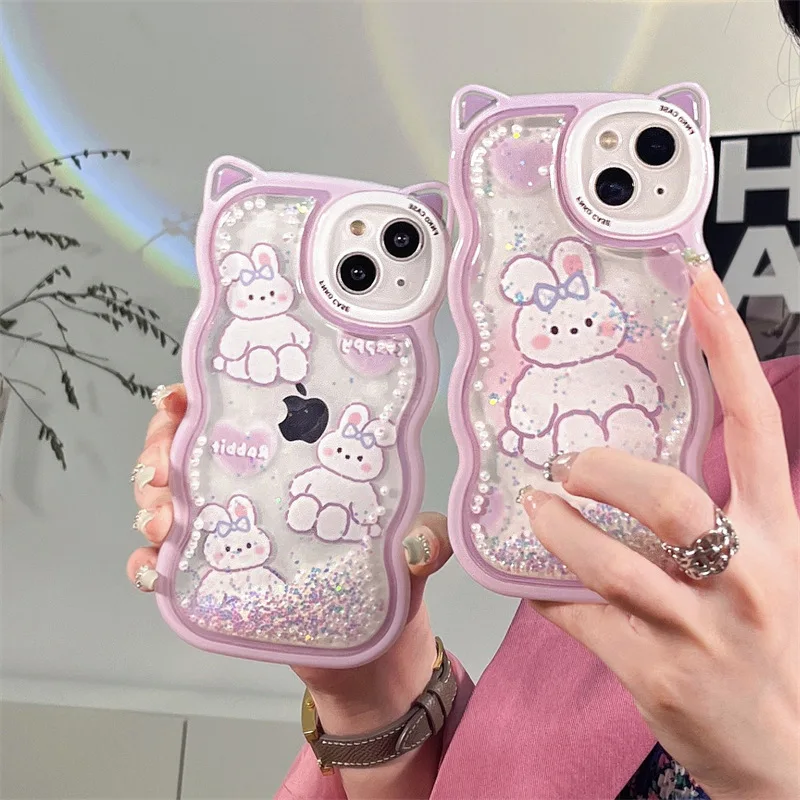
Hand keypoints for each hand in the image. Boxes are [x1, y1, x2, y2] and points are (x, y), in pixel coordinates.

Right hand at [128, 387, 451, 796]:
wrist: (370, 662)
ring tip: (164, 522)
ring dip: (150, 505)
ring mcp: (229, 540)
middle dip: (160, 454)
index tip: (179, 403)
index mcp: (292, 469)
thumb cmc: (389, 589)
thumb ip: (425, 542)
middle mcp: (252, 496)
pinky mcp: (215, 585)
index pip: (235, 421)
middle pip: (184, 456)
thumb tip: (419, 544)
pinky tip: (153, 570)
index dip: (196, 405)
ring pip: (165, 504)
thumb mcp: (412, 552)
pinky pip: (165, 568)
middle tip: (166, 474)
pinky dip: (145, 565)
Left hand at [521, 267, 799, 799]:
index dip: (728, 348)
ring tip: (536, 509)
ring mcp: (702, 628)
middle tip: (569, 465)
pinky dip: (543, 591)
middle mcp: (747, 572)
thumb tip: (626, 466)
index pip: (755, 424)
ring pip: (606, 558)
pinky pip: (577, 614)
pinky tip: (532, 580)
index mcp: (777, 533)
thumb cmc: (766, 644)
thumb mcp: (762, 570)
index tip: (698, 286)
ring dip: (555, 526)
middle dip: (603, 471)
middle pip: (665, 494)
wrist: (792, 757)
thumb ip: (710, 518)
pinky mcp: (657, 673)